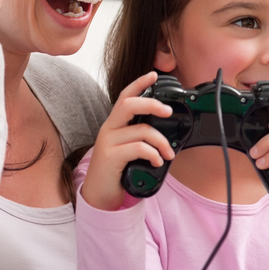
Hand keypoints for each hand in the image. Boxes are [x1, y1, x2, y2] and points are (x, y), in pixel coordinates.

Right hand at [80, 72, 175, 210]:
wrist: (100, 194)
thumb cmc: (117, 170)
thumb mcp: (127, 148)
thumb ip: (139, 136)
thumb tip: (166, 131)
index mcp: (114, 124)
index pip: (124, 97)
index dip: (138, 84)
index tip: (153, 75)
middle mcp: (108, 129)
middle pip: (129, 105)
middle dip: (152, 104)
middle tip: (168, 112)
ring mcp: (108, 142)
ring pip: (141, 130)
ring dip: (161, 142)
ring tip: (168, 153)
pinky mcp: (110, 157)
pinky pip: (138, 148)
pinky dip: (153, 154)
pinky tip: (157, 161)